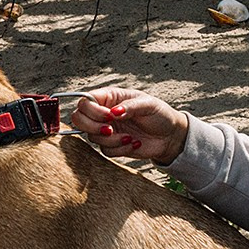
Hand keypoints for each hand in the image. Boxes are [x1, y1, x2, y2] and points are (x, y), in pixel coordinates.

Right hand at [72, 87, 189, 165]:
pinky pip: (105, 151)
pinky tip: (134, 143)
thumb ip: (129, 106)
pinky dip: (120, 149)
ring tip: (131, 137)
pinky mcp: (112, 145)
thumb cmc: (159, 114)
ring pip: (92, 137)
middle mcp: (104, 113)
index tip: (109, 116)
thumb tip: (113, 112)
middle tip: (110, 129)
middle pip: (79, 119)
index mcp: (110, 97)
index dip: (91, 110)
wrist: (169, 136)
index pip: (85, 101)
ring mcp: (107, 130)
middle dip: (92, 127)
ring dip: (112, 140)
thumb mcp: (148, 104)